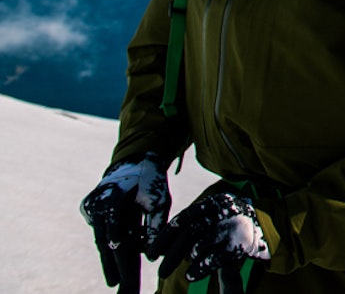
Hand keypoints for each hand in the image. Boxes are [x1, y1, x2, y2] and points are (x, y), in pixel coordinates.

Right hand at [80, 151, 170, 292]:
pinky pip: (103, 232)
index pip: (117, 237)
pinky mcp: (90, 209)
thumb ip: (156, 225)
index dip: (121, 261)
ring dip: (111, 261)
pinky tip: (118, 266)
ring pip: (102, 240)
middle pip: (106, 243)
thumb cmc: (151, 179)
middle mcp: (96, 205)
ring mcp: (90, 208)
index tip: (123, 282)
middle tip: (120, 291)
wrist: (135, 159)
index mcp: (113, 199)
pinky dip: (111, 246)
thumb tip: (151, 256)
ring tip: (117, 285)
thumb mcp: (160, 199)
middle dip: (114, 268)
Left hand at [149, 192, 270, 293]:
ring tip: (181, 271)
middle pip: (189, 233)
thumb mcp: (217, 217)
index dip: (165, 237)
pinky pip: (215, 258)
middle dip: (171, 254)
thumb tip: (161, 243)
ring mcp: (233, 226)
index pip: (184, 218)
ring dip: (186, 260)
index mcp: (215, 202)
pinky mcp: (240, 244)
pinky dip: (201, 268)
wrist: (272, 225)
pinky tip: (192, 275)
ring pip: (201, 245)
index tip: (152, 253)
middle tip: (161, 271)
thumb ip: (194, 225)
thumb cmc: (235, 225)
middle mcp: (224, 210)